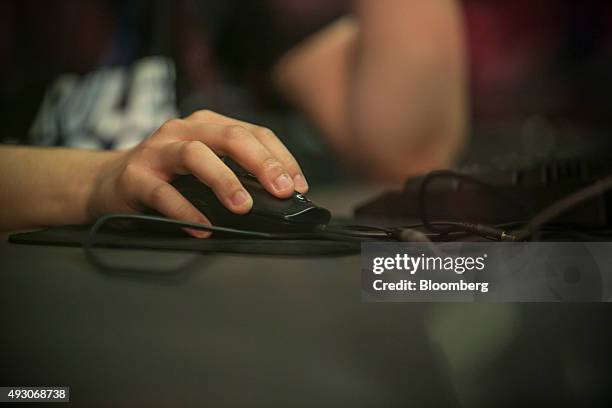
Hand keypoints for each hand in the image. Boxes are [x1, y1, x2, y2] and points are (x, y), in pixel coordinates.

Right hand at [87, 110, 308, 236]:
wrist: (108, 181)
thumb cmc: (167, 176)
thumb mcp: (204, 166)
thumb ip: (235, 173)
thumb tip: (278, 196)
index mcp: (208, 126)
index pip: (254, 133)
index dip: (281, 158)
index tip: (298, 186)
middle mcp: (184, 131)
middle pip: (230, 137)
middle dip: (261, 163)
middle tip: (281, 190)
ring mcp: (157, 150)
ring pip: (196, 156)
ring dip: (224, 181)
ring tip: (243, 207)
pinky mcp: (135, 175)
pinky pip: (164, 192)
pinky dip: (186, 211)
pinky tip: (203, 227)